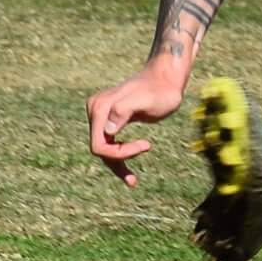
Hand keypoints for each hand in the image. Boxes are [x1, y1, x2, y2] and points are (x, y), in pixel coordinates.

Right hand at [87, 61, 188, 185]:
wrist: (166, 78)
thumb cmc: (161, 91)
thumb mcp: (147, 101)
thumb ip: (125, 111)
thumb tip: (108, 130)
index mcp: (100, 108)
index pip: (99, 145)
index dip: (120, 154)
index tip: (147, 146)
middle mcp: (95, 110)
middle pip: (99, 148)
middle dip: (117, 162)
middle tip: (134, 179)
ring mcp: (100, 114)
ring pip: (103, 148)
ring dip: (116, 165)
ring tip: (132, 181)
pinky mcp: (108, 119)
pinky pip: (109, 142)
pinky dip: (118, 156)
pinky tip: (130, 171)